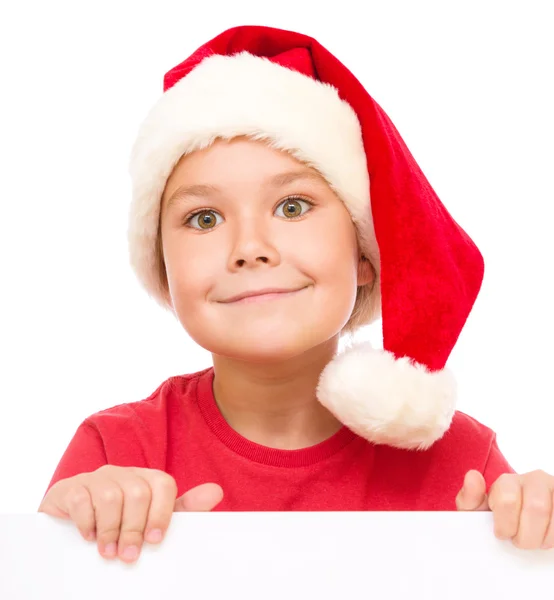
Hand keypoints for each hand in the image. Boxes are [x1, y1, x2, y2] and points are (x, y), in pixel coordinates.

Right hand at [38, 465, 222, 562]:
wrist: (71, 522)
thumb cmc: (119, 522)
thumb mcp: (151, 519)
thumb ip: (182, 510)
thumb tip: (216, 491)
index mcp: (146, 479)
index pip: (163, 484)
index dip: (162, 513)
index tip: (155, 540)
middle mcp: (123, 473)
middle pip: (137, 492)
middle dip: (134, 528)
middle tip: (128, 556)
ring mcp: (96, 478)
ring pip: (110, 495)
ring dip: (110, 529)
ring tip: (108, 552)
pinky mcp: (70, 487)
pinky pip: (81, 498)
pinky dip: (86, 521)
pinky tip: (88, 537)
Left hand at [456, 469, 553, 548]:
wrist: (519, 521)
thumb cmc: (498, 517)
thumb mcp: (478, 511)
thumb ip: (469, 497)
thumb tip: (472, 476)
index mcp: (508, 481)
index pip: (507, 500)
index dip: (505, 525)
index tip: (502, 533)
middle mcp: (534, 480)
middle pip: (537, 508)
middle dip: (527, 535)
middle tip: (520, 540)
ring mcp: (553, 489)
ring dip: (543, 538)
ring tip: (534, 539)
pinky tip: (547, 536)